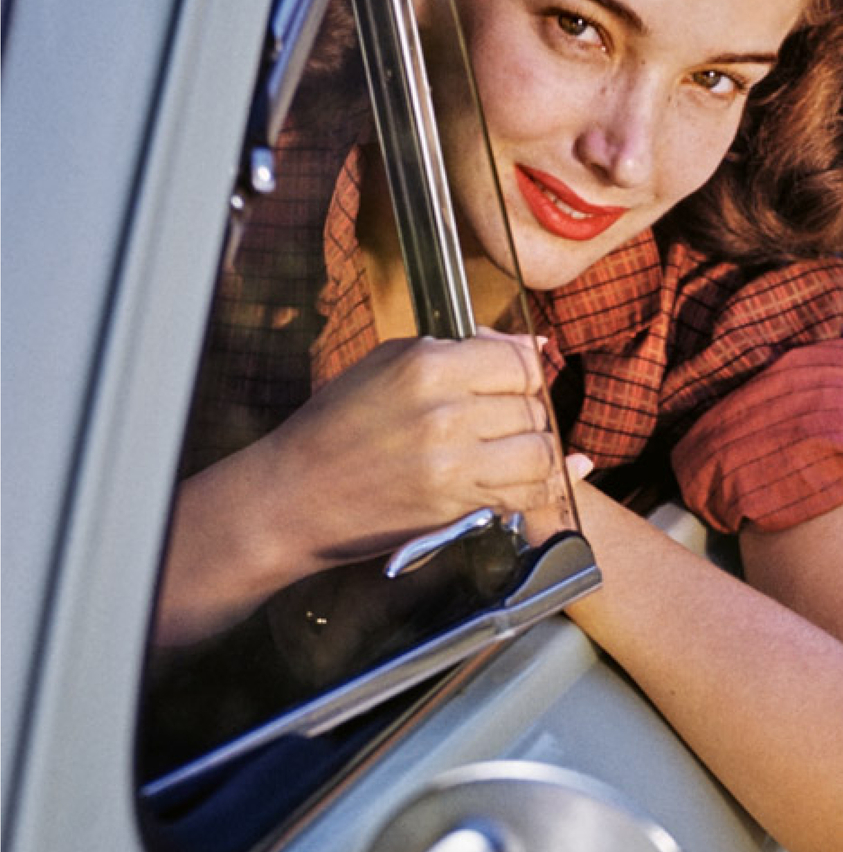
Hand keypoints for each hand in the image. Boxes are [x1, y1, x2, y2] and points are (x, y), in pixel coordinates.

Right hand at [262, 330, 558, 570]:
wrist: (295, 496)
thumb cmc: (335, 427)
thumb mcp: (387, 364)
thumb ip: (461, 350)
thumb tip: (529, 345)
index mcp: (426, 366)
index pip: (518, 362)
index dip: (524, 374)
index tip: (514, 386)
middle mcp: (445, 412)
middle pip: (531, 406)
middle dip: (528, 414)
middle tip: (505, 425)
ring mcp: (454, 463)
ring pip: (539, 451)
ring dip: (536, 453)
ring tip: (513, 454)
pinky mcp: (457, 506)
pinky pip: (526, 495)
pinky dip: (536, 489)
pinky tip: (529, 481)